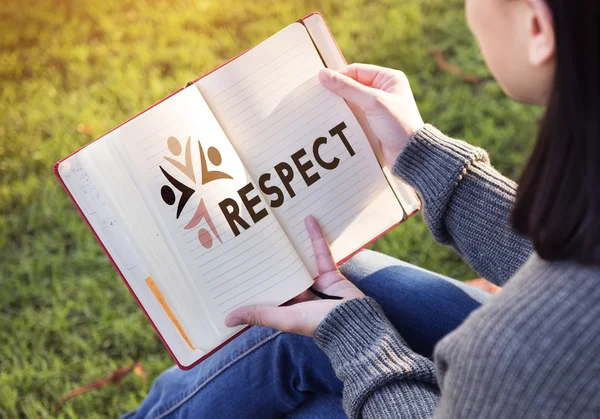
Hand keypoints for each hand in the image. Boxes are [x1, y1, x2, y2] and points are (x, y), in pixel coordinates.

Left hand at [224, 216, 364, 336]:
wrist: (354, 322)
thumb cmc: (317, 324)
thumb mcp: (284, 318)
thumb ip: (259, 315)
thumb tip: (226, 320)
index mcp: (287, 308)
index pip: (267, 291)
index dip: (255, 280)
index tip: (239, 266)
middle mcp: (300, 296)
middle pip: (283, 273)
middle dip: (271, 259)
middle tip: (254, 238)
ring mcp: (316, 284)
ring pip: (300, 261)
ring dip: (292, 246)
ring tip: (278, 227)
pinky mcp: (330, 273)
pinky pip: (320, 252)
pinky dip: (316, 237)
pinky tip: (308, 220)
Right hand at [319, 64, 423, 166]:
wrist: (409, 154)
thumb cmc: (398, 124)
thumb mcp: (373, 102)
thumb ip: (348, 88)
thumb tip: (323, 75)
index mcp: (388, 78)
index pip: (357, 71)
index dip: (339, 76)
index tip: (321, 83)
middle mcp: (383, 90)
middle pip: (352, 86)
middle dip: (337, 92)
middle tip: (318, 98)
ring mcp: (377, 107)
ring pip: (351, 102)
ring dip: (339, 106)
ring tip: (322, 110)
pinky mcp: (372, 122)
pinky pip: (353, 115)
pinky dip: (344, 118)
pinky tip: (332, 121)